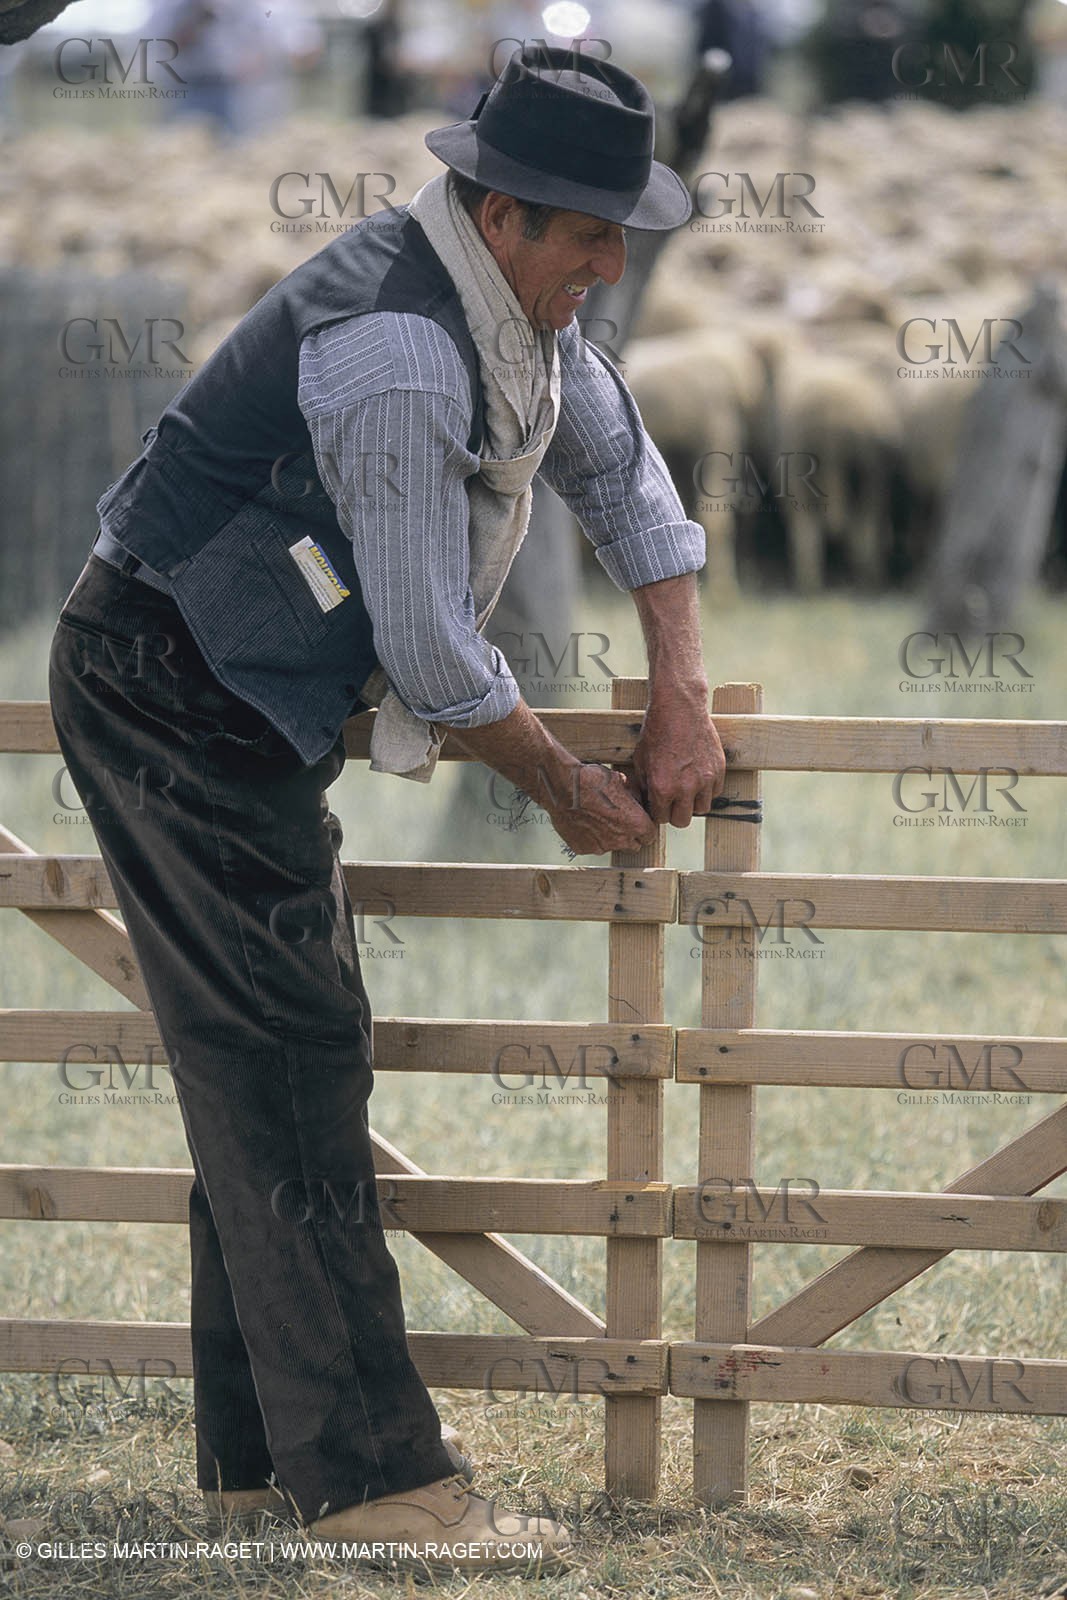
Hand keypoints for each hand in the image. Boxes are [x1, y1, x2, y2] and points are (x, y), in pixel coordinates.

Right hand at [545, 762, 657, 855]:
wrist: (562, 787)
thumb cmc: (590, 781)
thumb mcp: (619, 780)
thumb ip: (630, 792)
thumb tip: (632, 793)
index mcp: (635, 823)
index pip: (650, 835)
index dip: (645, 828)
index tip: (639, 823)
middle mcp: (621, 840)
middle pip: (633, 845)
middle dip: (629, 835)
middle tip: (619, 821)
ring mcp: (601, 847)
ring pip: (611, 846)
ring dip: (608, 836)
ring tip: (597, 818)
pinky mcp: (582, 849)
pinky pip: (591, 846)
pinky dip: (590, 838)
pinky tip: (584, 822)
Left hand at [632, 694, 725, 826]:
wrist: (679, 709)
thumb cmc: (656, 732)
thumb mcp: (640, 761)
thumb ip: (643, 787)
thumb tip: (644, 804)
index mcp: (662, 788)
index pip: (661, 819)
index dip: (658, 811)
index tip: (658, 803)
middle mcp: (685, 788)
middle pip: (682, 821)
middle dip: (674, 812)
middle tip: (671, 800)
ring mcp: (705, 779)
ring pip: (702, 810)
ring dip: (692, 803)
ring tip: (686, 789)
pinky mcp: (719, 770)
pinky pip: (715, 793)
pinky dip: (707, 790)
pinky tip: (697, 777)